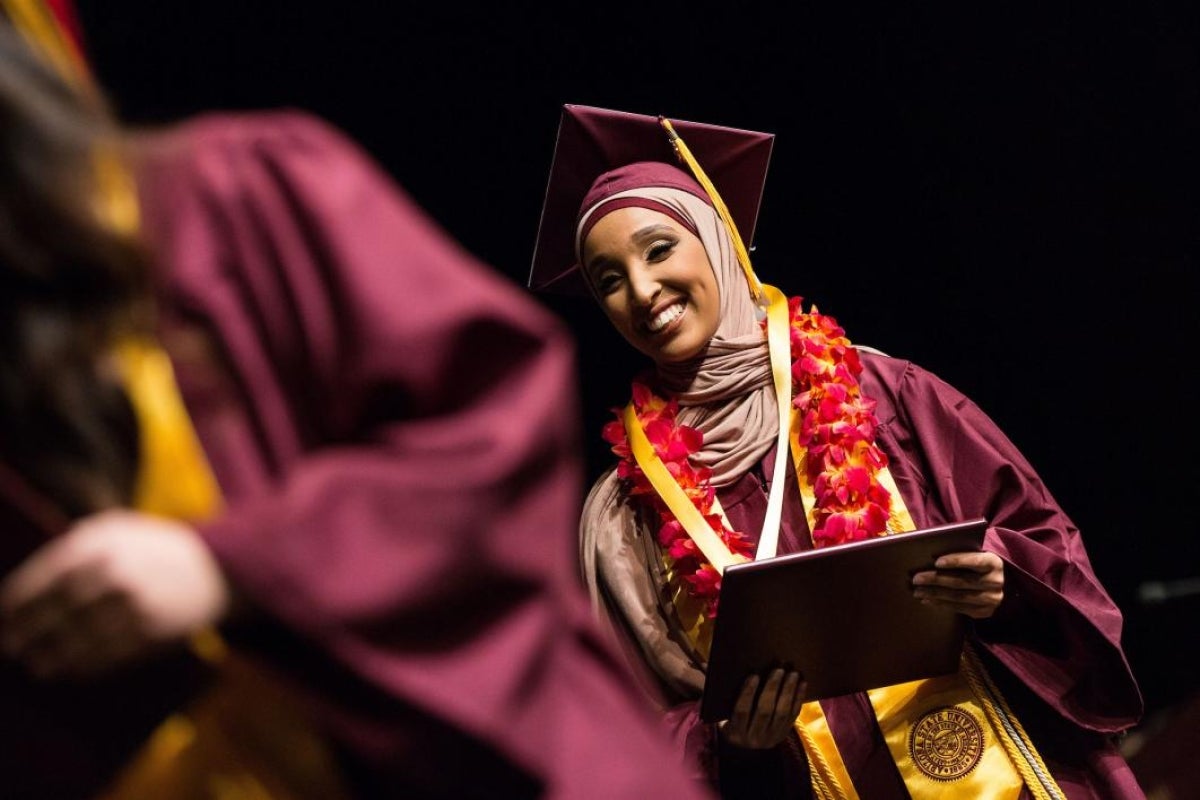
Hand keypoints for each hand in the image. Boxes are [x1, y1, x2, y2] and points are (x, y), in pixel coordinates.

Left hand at [0, 509, 229, 678]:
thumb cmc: (155, 548)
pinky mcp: (150, 632)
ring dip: (53, 655)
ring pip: (79, 638)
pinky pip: (108, 654)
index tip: (4, 616)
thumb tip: (31, 583)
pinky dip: (84, 666)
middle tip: (11, 646)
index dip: (18, 602)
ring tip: (37, 665)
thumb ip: (75, 546)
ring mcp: (133, 605)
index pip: (45, 578)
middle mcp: (114, 574)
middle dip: (29, 632)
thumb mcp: (116, 528)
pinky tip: (71, 670)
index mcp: (100, 545)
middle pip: (57, 611)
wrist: (214, 568)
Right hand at [718, 668, 806, 748]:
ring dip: (788, 691)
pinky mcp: (784, 735)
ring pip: (782, 713)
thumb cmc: (729, 724)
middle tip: (778, 669)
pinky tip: (802, 683)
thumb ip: (722, 698)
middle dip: (772, 688)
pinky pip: (793, 716)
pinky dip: (798, 698)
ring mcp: (772, 737)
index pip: (741, 711)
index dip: (747, 692)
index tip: (754, 674)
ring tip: (792, 673)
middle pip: (764, 711)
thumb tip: (721, 669)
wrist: (746, 753)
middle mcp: (754, 737)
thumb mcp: (721, 716)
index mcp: (735, 732)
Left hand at [912, 549, 1003, 618]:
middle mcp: (996, 582)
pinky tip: (928, 600)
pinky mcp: (985, 611)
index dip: (956, 561)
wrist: (993, 582)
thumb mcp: (973, 554)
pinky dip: (941, 604)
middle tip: (916, 579)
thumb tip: (930, 554)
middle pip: (962, 581)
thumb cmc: (975, 563)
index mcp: (993, 563)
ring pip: (958, 597)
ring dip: (935, 594)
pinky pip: (959, 608)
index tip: (936, 562)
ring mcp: (992, 599)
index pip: (975, 561)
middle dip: (936, 579)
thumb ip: (959, 553)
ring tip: (918, 591)